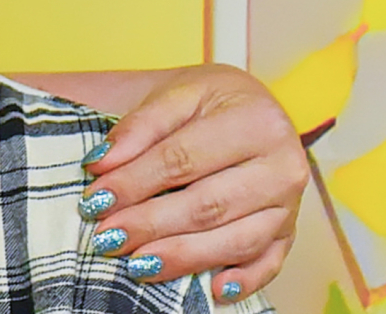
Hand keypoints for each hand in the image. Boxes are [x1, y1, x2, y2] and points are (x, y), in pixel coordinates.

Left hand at [81, 63, 307, 299]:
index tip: (95, 200)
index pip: (183, 159)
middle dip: (152, 225)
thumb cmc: (206, 102)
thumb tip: (101, 164)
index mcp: (256, 120)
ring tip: (137, 266)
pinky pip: (269, 263)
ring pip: (237, 240)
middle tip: (107, 238)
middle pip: (209, 205)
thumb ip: (138, 127)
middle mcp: (283, 165)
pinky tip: (211, 290)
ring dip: (184, 257)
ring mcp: (290, 204)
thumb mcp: (172, 95)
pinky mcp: (289, 232)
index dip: (135, 182)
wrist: (248, 108)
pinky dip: (243, 280)